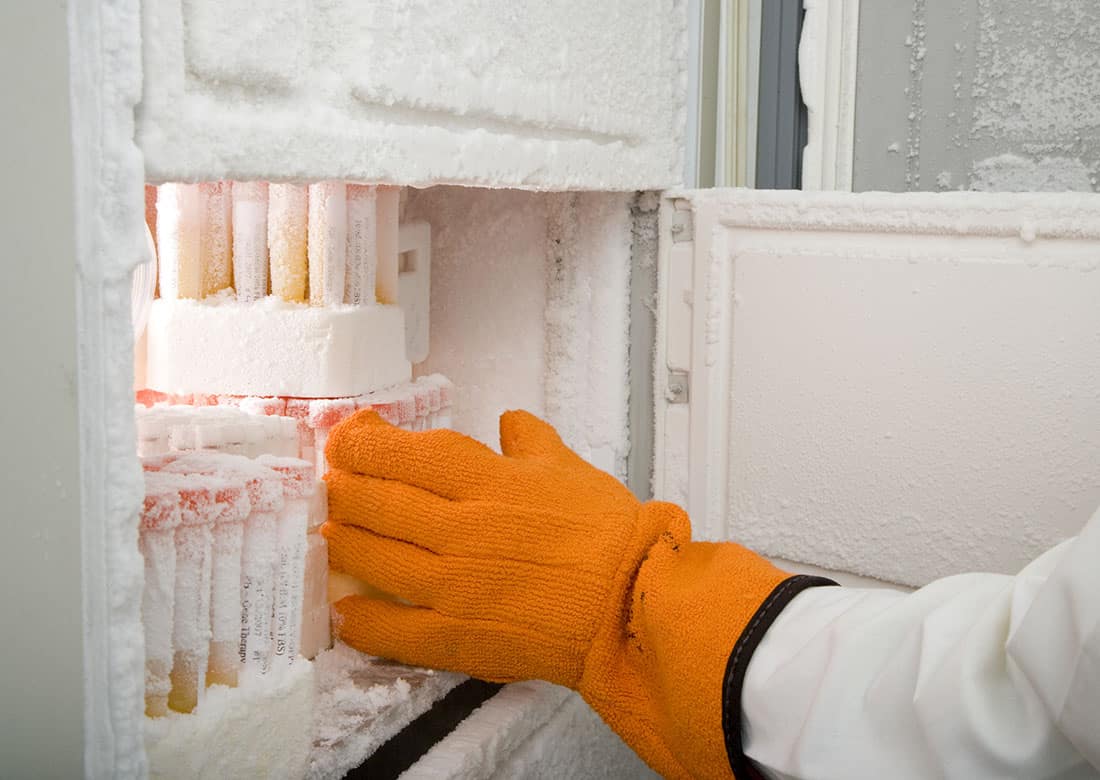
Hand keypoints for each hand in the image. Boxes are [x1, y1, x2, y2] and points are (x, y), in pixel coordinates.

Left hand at [323, 410, 799, 778]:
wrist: (634, 606)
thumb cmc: (609, 535)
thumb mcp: (569, 469)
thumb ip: (530, 442)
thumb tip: (509, 422)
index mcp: (486, 482)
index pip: (402, 453)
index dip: (362, 442)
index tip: (347, 438)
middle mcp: (459, 530)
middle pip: (374, 501)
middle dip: (342, 488)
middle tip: (332, 485)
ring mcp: (452, 587)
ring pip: (370, 558)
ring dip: (341, 542)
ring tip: (330, 535)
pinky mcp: (456, 637)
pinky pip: (388, 630)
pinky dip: (359, 619)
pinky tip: (344, 609)